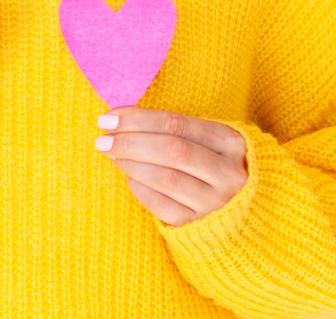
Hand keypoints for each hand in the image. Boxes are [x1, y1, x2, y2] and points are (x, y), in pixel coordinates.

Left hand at [95, 108, 246, 225]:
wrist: (241, 213)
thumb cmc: (211, 166)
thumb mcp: (206, 142)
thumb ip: (171, 130)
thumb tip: (118, 122)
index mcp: (230, 142)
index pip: (176, 123)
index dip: (138, 119)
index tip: (109, 118)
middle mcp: (228, 172)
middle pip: (172, 150)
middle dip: (131, 142)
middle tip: (102, 139)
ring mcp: (216, 201)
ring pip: (166, 178)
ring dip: (132, 164)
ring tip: (112, 156)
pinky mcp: (201, 225)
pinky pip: (162, 206)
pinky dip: (141, 189)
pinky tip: (130, 179)